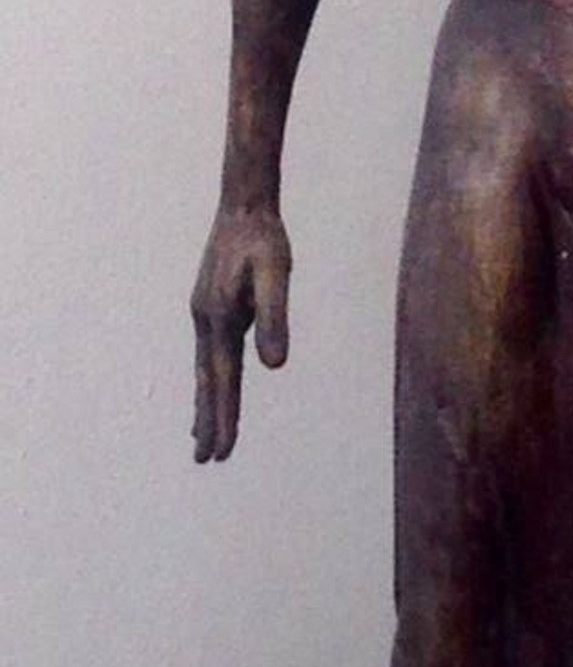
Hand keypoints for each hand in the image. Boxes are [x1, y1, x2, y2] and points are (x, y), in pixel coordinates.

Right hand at [190, 206, 291, 461]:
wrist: (244, 205)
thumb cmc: (264, 240)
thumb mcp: (277, 276)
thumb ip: (275, 319)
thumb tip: (275, 366)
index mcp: (219, 320)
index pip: (224, 381)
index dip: (224, 418)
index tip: (221, 452)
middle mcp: (205, 321)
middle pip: (208, 383)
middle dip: (207, 422)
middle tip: (205, 461)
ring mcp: (205, 314)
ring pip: (205, 370)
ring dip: (204, 404)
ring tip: (201, 437)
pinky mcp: (211, 306)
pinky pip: (210, 354)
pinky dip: (209, 378)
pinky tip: (213, 384)